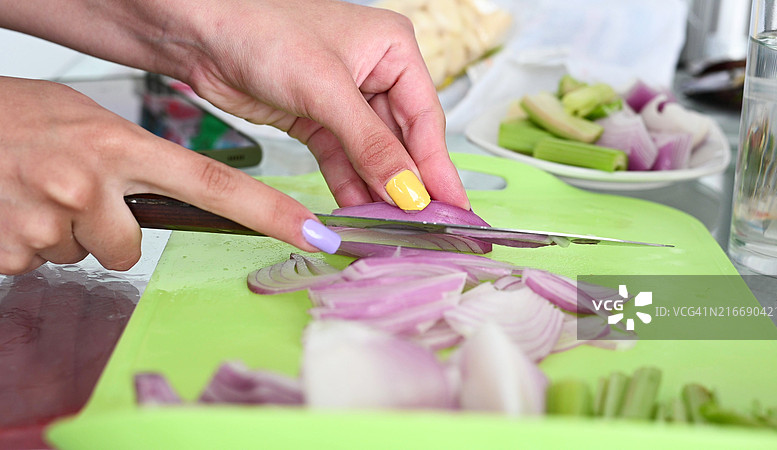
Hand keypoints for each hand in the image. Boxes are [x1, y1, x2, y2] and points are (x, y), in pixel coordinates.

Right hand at [0, 76, 324, 274]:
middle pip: (131, 245)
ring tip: (35, 192)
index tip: (314, 233)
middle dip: (108, 231)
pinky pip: (41, 263)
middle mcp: (89, 184)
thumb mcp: (86, 121)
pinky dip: (29, 243)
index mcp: (120, 147)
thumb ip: (131, 160)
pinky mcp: (13, 249)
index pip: (215, 186)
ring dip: (66, 234)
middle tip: (71, 193)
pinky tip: (11, 207)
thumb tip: (158, 199)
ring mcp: (50, 218)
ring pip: (86, 256)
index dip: (271, 215)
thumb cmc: (14, 117)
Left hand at [178, 0, 469, 210]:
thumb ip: (371, 144)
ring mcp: (346, 100)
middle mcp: (376, 74)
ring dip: (378, 191)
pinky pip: (344, 160)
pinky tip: (358, 211)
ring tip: (391, 226)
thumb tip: (408, 190)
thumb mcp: (326, 89)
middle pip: (403, 141)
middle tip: (423, 225)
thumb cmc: (260, 28)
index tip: (450, 206)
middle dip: (407, 184)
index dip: (436, 167)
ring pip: (373, 156)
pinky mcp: (318, 120)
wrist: (199, 32)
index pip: (426, 119)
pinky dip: (349, 186)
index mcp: (394, 50)